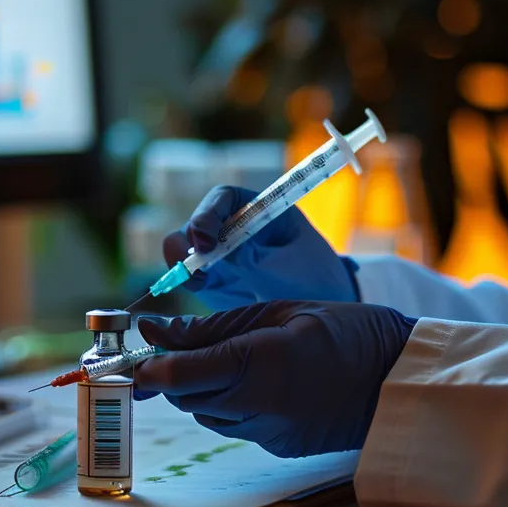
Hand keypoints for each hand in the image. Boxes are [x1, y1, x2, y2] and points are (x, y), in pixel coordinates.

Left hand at [132, 300, 417, 457]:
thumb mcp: (276, 311)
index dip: (148, 368)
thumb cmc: (344, 331)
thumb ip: (212, 327)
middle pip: (186, 396)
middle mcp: (260, 404)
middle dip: (173, 374)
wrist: (398, 378)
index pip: (181, 375)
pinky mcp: (276, 446)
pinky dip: (230, 403)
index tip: (132, 358)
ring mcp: (269, 431)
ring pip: (206, 413)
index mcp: (261, 361)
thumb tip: (155, 331)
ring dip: (201, 389)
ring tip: (231, 358)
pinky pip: (233, 424)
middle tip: (173, 345)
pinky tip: (257, 381)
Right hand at [164, 185, 359, 310]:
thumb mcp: (286, 269)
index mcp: (261, 209)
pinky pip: (188, 274)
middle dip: (188, 241)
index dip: (208, 214)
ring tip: (198, 283)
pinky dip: (186, 281)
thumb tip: (211, 250)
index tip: (206, 242)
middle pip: (197, 222)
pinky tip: (199, 289)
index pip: (224, 199)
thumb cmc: (314, 280)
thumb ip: (250, 259)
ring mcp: (221, 251)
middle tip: (193, 267)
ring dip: (183, 263)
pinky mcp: (213, 278)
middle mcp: (235, 225)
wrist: (324, 307)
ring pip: (185, 247)